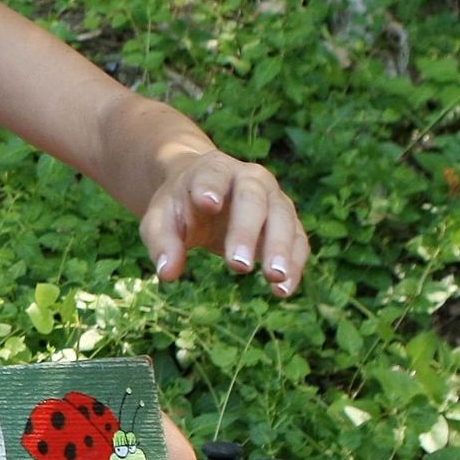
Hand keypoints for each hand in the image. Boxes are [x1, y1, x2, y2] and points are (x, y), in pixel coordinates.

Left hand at [139, 150, 307, 295]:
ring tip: (273, 279)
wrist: (205, 196)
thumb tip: (167, 273)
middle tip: (238, 265)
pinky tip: (283, 290)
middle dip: (246, 232)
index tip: (207, 204)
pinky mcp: (288, 222)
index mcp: (214, 169)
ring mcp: (274, 199)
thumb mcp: (161, 220)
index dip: (210, 188)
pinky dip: (294, 264)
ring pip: (283, 219)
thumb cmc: (181, 207)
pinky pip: (298, 241)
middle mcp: (251, 178)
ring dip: (281, 250)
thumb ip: (162, 242)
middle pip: (253, 200)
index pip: (212, 175)